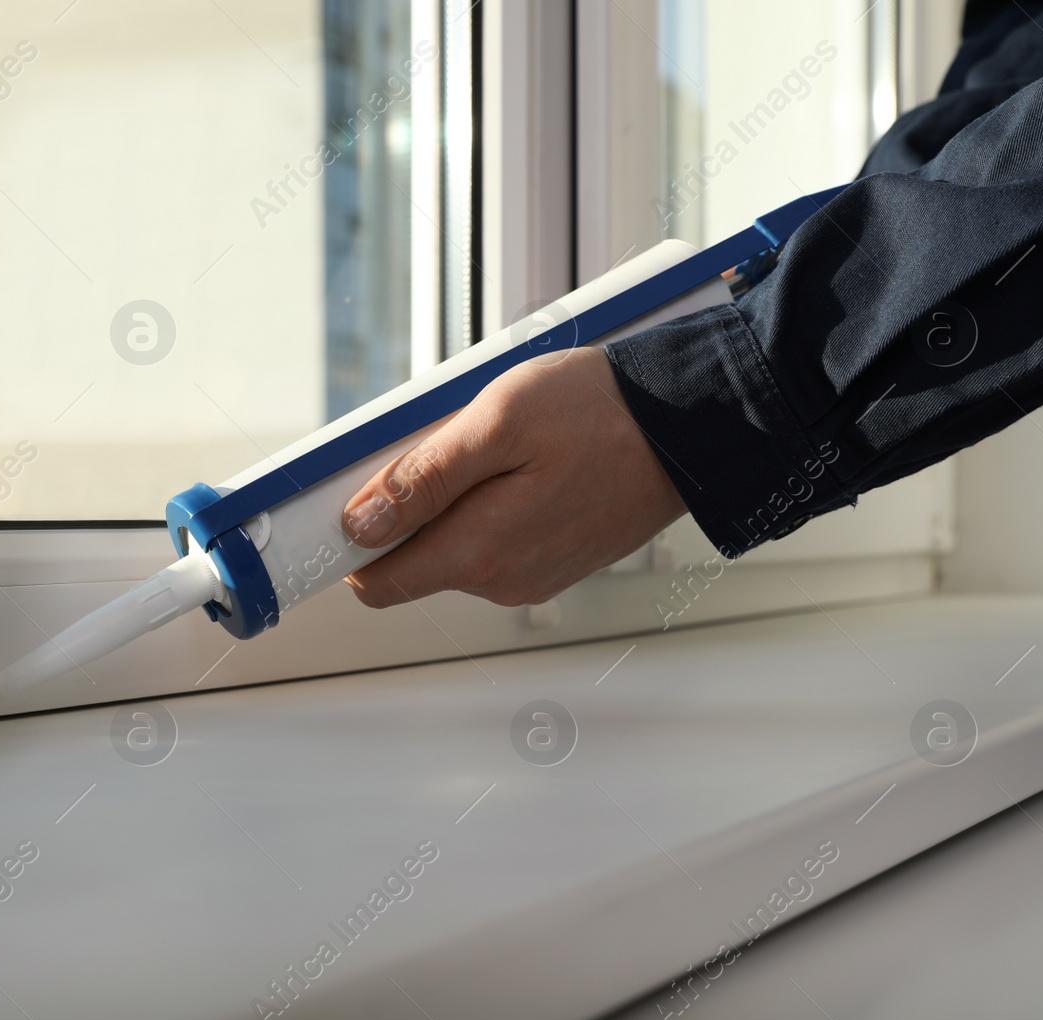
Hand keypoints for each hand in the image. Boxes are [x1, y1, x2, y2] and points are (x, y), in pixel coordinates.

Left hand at [340, 346, 686, 607]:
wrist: (692, 426)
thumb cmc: (602, 414)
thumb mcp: (496, 423)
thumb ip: (422, 480)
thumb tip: (360, 525)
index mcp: (478, 554)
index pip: (376, 582)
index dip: (351, 541)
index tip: (350, 495)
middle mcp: (501, 581)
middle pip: (412, 558)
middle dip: (409, 505)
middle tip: (442, 439)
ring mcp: (530, 575)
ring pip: (454, 545)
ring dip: (452, 499)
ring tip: (495, 443)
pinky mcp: (553, 561)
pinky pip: (494, 539)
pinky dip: (489, 502)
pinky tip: (522, 460)